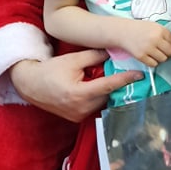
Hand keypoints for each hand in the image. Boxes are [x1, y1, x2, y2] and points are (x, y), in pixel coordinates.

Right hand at [9, 49, 144, 122]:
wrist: (30, 85)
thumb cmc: (50, 70)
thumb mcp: (72, 59)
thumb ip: (94, 56)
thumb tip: (113, 51)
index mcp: (79, 93)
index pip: (108, 86)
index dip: (125, 79)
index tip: (139, 75)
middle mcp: (80, 108)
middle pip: (107, 96)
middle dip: (116, 85)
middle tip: (127, 72)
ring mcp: (78, 116)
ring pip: (102, 103)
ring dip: (107, 92)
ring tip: (112, 78)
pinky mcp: (77, 118)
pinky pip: (94, 107)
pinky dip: (98, 97)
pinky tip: (99, 87)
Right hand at [120, 20, 170, 66]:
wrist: (123, 31)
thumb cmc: (141, 29)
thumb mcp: (155, 27)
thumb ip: (166, 35)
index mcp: (160, 30)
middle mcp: (155, 39)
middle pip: (170, 52)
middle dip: (169, 53)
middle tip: (163, 51)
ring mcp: (147, 48)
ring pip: (163, 59)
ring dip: (161, 58)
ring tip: (155, 53)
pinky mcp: (141, 56)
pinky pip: (153, 64)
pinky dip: (153, 62)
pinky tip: (149, 56)